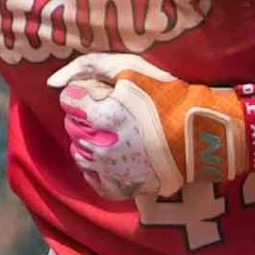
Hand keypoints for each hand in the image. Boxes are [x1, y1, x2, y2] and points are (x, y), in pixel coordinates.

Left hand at [47, 54, 249, 200]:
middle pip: (73, 127)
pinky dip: (97, 170)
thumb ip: (87, 67)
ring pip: (80, 154)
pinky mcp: (126, 187)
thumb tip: (51, 82)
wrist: (202, 132)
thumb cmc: (167, 95)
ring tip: (113, 131)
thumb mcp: (129, 68)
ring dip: (89, 140)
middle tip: (112, 109)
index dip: (86, 93)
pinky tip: (110, 157)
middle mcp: (100, 146)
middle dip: (86, 116)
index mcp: (99, 115)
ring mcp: (112, 170)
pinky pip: (96, 182)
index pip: (69, 101)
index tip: (104, 92)